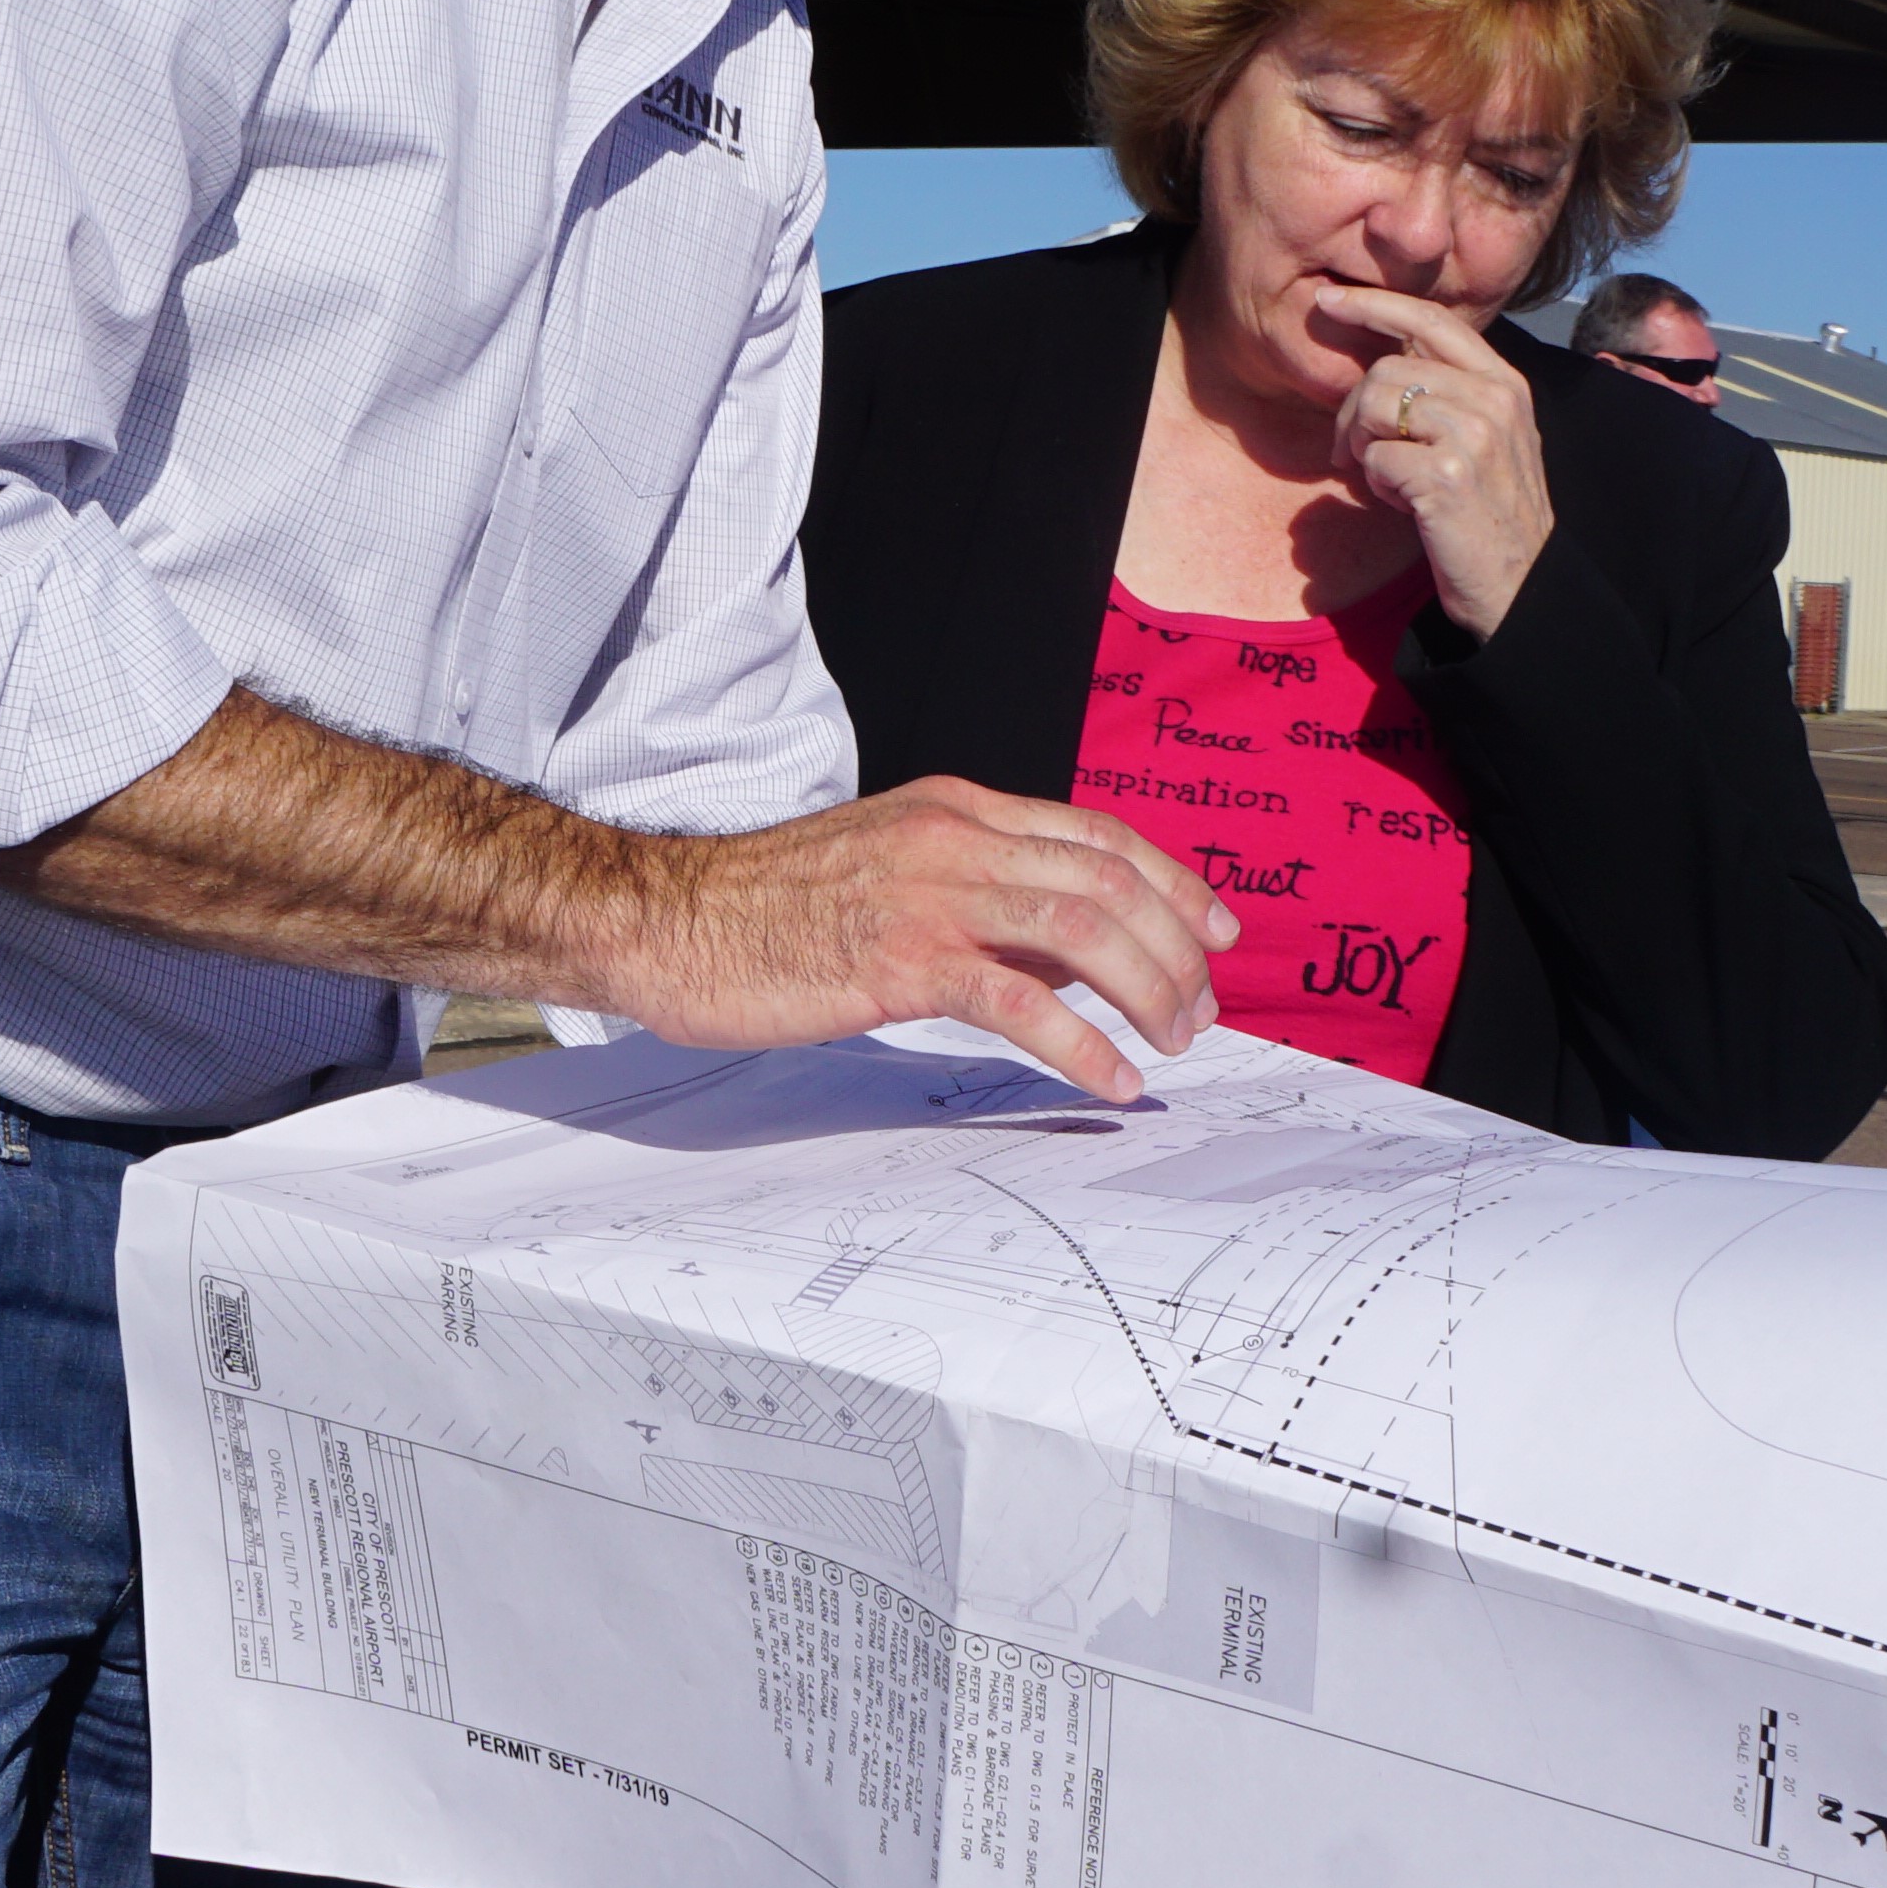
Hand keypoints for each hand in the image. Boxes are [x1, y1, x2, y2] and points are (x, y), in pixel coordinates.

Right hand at [609, 777, 1238, 1107]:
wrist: (669, 918)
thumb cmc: (765, 907)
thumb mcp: (890, 871)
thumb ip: (981, 897)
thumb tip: (1069, 952)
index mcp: (957, 808)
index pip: (1097, 833)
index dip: (1173, 881)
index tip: (1217, 931)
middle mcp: (955, 835)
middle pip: (1108, 877)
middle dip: (1176, 947)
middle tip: (1200, 1011)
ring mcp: (929, 892)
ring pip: (1083, 927)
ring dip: (1148, 988)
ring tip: (1172, 1042)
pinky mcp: (899, 959)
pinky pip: (1018, 1001)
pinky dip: (1080, 1043)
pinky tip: (1108, 1079)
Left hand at [1314, 284, 1553, 635]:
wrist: (1522, 587)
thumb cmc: (1489, 515)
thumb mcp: (1485, 438)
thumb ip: (1448, 393)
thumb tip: (1382, 356)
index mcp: (1504, 383)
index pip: (1431, 320)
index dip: (1374, 304)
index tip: (1329, 298)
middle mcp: (1495, 399)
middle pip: (1386, 369)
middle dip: (1352, 412)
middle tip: (1353, 453)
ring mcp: (1474, 436)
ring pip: (1374, 406)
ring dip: (1365, 449)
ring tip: (1394, 481)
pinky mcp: (1447, 475)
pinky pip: (1376, 459)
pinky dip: (1379, 486)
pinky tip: (1408, 507)